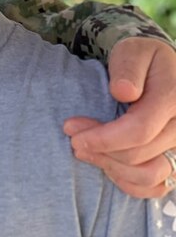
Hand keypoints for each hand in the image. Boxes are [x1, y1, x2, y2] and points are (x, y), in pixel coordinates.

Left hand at [64, 37, 175, 197]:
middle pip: (139, 155)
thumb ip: (127, 68)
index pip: (139, 130)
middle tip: (72, 138)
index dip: (103, 137)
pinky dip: (129, 182)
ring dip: (112, 168)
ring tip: (86, 152)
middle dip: (100, 150)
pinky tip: (106, 166)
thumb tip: (123, 92)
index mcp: (172, 98)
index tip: (71, 130)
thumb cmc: (141, 57)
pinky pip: (157, 185)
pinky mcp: (175, 159)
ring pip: (148, 175)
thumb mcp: (133, 50)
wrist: (159, 68)